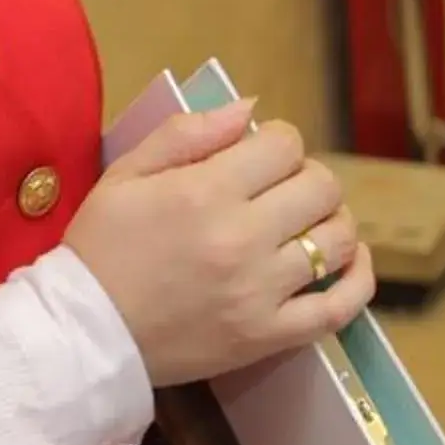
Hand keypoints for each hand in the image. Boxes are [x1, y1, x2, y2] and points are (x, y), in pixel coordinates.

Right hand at [64, 102, 376, 387]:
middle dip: (305, 176)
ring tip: (304, 223)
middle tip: (278, 189)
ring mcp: (262, 292)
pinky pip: (339, 308)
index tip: (259, 154)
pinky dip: (358, 280)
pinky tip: (349, 260)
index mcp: (206, 192)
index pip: (284, 145)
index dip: (277, 141)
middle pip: (320, 187)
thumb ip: (187, 133)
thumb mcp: (127, 173)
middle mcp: (243, 238)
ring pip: (337, 240)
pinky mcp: (270, 336)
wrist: (86, 334)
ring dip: (330, 221)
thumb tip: (250, 108)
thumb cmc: (101, 248)